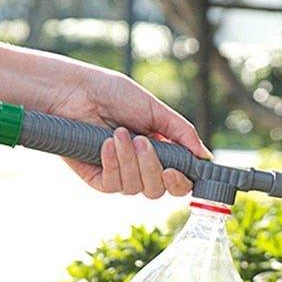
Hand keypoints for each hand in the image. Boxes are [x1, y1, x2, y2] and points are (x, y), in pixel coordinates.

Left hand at [48, 68, 209, 196]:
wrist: (75, 91)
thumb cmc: (112, 94)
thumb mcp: (154, 110)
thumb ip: (182, 133)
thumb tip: (205, 156)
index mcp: (159, 152)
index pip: (178, 181)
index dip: (181, 182)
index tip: (176, 170)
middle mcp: (141, 168)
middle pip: (159, 190)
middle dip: (152, 167)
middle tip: (142, 141)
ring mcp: (120, 175)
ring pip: (137, 188)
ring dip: (130, 160)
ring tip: (118, 133)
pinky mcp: (99, 179)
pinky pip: (114, 186)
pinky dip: (112, 164)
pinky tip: (105, 143)